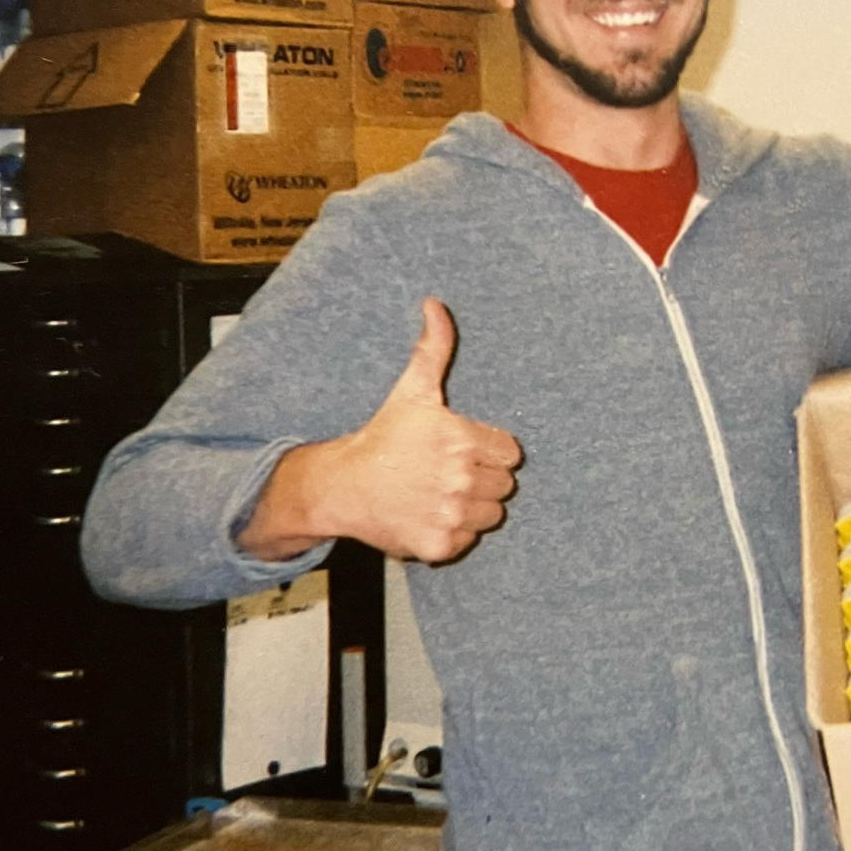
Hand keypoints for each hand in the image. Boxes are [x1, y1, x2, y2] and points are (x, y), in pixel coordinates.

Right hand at [238, 299, 522, 564]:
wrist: (341, 487)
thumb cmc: (382, 438)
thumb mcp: (411, 390)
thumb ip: (433, 348)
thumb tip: (435, 305)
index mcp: (462, 439)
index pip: (509, 453)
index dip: (487, 450)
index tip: (462, 450)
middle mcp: (460, 479)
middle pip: (502, 486)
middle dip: (480, 478)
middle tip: (445, 472)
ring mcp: (451, 514)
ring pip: (489, 515)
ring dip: (470, 508)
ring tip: (436, 493)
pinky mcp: (440, 545)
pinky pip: (467, 540)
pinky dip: (451, 533)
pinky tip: (426, 515)